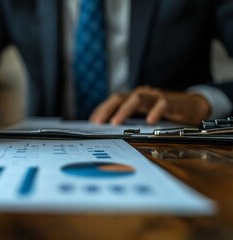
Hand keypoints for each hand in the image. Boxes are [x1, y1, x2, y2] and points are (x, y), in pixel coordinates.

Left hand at [89, 86, 210, 125]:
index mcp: (134, 97)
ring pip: (137, 99)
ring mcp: (156, 97)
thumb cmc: (165, 111)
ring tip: (115, 122)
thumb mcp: (144, 115)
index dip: (102, 109)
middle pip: (121, 97)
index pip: (114, 100)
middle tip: (98, 122)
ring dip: (125, 110)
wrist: (194, 105)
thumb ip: (130, 119)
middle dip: (107, 109)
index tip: (92, 121)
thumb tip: (109, 129)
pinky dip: (155, 111)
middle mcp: (143, 95)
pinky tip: (149, 121)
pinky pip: (163, 104)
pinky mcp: (172, 102)